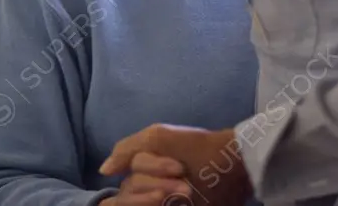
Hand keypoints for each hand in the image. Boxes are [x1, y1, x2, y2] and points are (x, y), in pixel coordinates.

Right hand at [100, 125, 252, 205]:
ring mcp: (158, 201)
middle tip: (185, 182)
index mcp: (140, 170)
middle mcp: (145, 189)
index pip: (125, 176)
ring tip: (187, 193)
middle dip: (157, 184)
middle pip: (130, 194)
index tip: (176, 167)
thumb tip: (104, 170)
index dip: (147, 173)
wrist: (233, 167)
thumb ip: (127, 149)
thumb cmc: (198, 148)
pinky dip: (151, 203)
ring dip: (159, 195)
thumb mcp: (158, 137)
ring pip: (134, 203)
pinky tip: (169, 202)